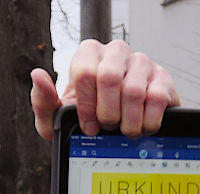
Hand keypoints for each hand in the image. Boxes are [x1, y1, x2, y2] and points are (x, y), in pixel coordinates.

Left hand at [31, 38, 179, 140]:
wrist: (121, 134)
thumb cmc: (88, 121)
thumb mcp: (58, 120)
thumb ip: (44, 102)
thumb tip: (37, 75)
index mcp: (88, 55)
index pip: (85, 73)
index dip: (86, 107)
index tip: (89, 127)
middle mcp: (115, 53)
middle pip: (109, 77)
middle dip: (106, 113)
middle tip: (107, 128)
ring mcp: (141, 62)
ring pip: (133, 90)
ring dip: (127, 122)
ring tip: (125, 130)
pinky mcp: (162, 78)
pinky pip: (156, 98)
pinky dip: (147, 122)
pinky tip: (142, 128)